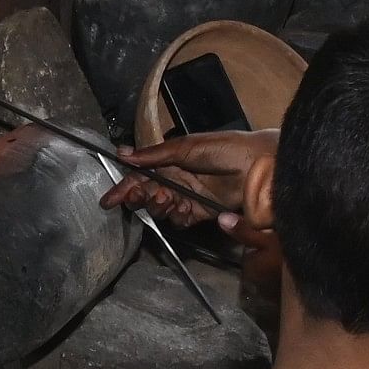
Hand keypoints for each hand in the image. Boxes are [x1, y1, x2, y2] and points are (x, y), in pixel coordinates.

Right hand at [105, 129, 273, 234]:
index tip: (109, 200)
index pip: (140, 176)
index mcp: (170, 161)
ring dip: (159, 206)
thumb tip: (122, 153)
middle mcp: (176, 180)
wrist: (259, 165)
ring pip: (161, 209)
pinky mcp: (202, 213)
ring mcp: (189, 197)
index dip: (124, 188)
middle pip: (147, 195)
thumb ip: (154, 154)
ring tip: (168, 198)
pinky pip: (181, 221)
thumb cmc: (225, 149)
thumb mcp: (187, 147)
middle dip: (140, 198)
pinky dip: (178, 217)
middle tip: (141, 196)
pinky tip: (184, 209)